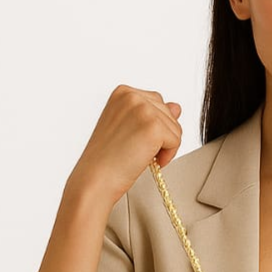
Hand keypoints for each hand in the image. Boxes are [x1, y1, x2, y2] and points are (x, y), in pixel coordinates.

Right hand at [69, 84, 182, 205]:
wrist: (95, 179)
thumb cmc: (107, 158)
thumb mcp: (130, 127)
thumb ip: (153, 113)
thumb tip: (176, 107)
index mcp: (123, 93)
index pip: (157, 102)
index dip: (152, 126)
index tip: (136, 139)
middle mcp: (132, 96)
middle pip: (169, 113)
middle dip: (161, 136)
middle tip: (138, 150)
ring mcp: (143, 110)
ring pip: (175, 128)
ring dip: (164, 147)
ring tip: (141, 155)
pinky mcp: (153, 127)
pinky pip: (176, 141)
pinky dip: (167, 156)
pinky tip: (147, 161)